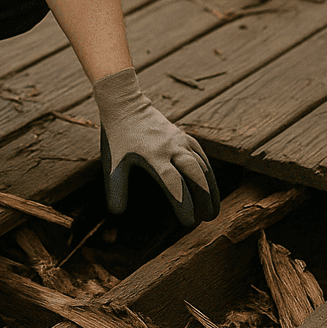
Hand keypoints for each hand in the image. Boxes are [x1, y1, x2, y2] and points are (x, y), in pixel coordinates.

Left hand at [93, 68, 219, 225]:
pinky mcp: (184, 135)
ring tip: (213, 208)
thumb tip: (116, 213)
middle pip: (195, 175)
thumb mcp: (113, 164)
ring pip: (202, 166)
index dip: (183, 204)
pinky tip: (210, 186)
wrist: (125, 105)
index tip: (189, 222)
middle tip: (208, 218)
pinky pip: (201, 155)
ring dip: (210, 188)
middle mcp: (171, 148)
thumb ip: (116, 189)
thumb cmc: (117, 138)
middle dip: (204, 198)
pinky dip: (208, 172)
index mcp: (153, 156)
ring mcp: (180, 140)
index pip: (173, 184)